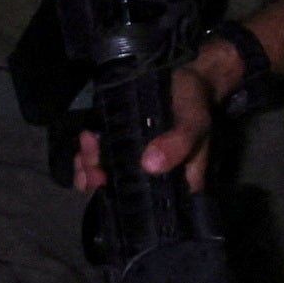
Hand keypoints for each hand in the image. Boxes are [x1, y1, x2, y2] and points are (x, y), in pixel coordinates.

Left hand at [77, 41, 234, 188]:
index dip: (121, 202)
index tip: (104, 183)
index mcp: (176, 184)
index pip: (147, 206)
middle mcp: (155, 178)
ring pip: (107, 176)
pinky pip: (103, 157)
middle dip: (98, 181)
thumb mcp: (193, 122)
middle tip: (91, 164)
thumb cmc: (195, 103)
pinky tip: (88, 139)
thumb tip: (150, 166)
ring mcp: (137, 162)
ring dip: (89, 166)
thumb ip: (178, 144)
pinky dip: (90, 152)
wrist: (187, 77)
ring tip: (88, 145)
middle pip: (120, 193)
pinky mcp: (124, 145)